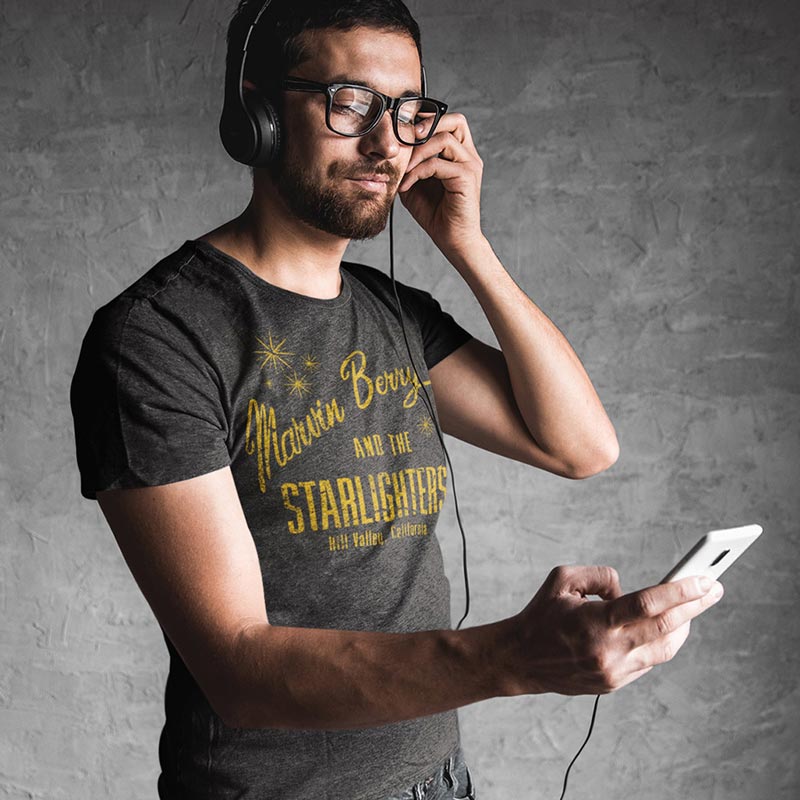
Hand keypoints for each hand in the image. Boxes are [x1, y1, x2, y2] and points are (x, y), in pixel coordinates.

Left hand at [397, 112, 483, 259]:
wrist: (452, 240)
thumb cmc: (436, 214)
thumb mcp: (415, 183)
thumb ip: (409, 163)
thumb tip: (391, 148)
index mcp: (459, 154)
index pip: (448, 121)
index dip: (427, 119)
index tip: (403, 130)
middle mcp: (469, 156)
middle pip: (454, 120)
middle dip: (426, 125)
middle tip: (404, 138)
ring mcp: (470, 165)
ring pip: (444, 139)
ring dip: (417, 151)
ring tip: (403, 168)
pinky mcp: (467, 178)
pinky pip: (437, 164)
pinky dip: (417, 172)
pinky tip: (406, 185)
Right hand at [505, 565, 723, 695]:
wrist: (521, 659)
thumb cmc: (541, 614)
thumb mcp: (563, 580)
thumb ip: (600, 576)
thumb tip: (627, 590)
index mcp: (595, 621)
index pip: (648, 604)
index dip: (680, 591)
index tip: (704, 579)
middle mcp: (608, 650)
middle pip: (665, 627)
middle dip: (694, 606)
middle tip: (713, 588)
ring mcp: (613, 671)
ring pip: (664, 649)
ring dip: (682, 627)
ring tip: (691, 608)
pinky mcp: (614, 684)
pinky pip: (648, 662)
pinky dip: (660, 642)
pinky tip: (663, 628)